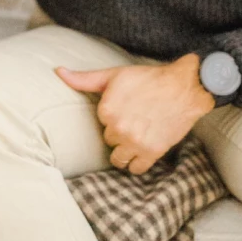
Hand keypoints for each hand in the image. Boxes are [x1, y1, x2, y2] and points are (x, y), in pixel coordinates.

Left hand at [56, 55, 214, 174]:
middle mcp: (118, 128)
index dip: (113, 116)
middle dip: (120, 133)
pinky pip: (136, 169)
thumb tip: (58, 71)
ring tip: (137, 138)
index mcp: (106, 109)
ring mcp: (135, 142)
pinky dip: (138, 163)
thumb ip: (85, 78)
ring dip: (126, 151)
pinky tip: (144, 150)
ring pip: (119, 159)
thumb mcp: (114, 75)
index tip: (126, 109)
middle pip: (110, 140)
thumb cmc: (148, 79)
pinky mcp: (152, 153)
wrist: (183, 87)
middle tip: (135, 121)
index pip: (101, 123)